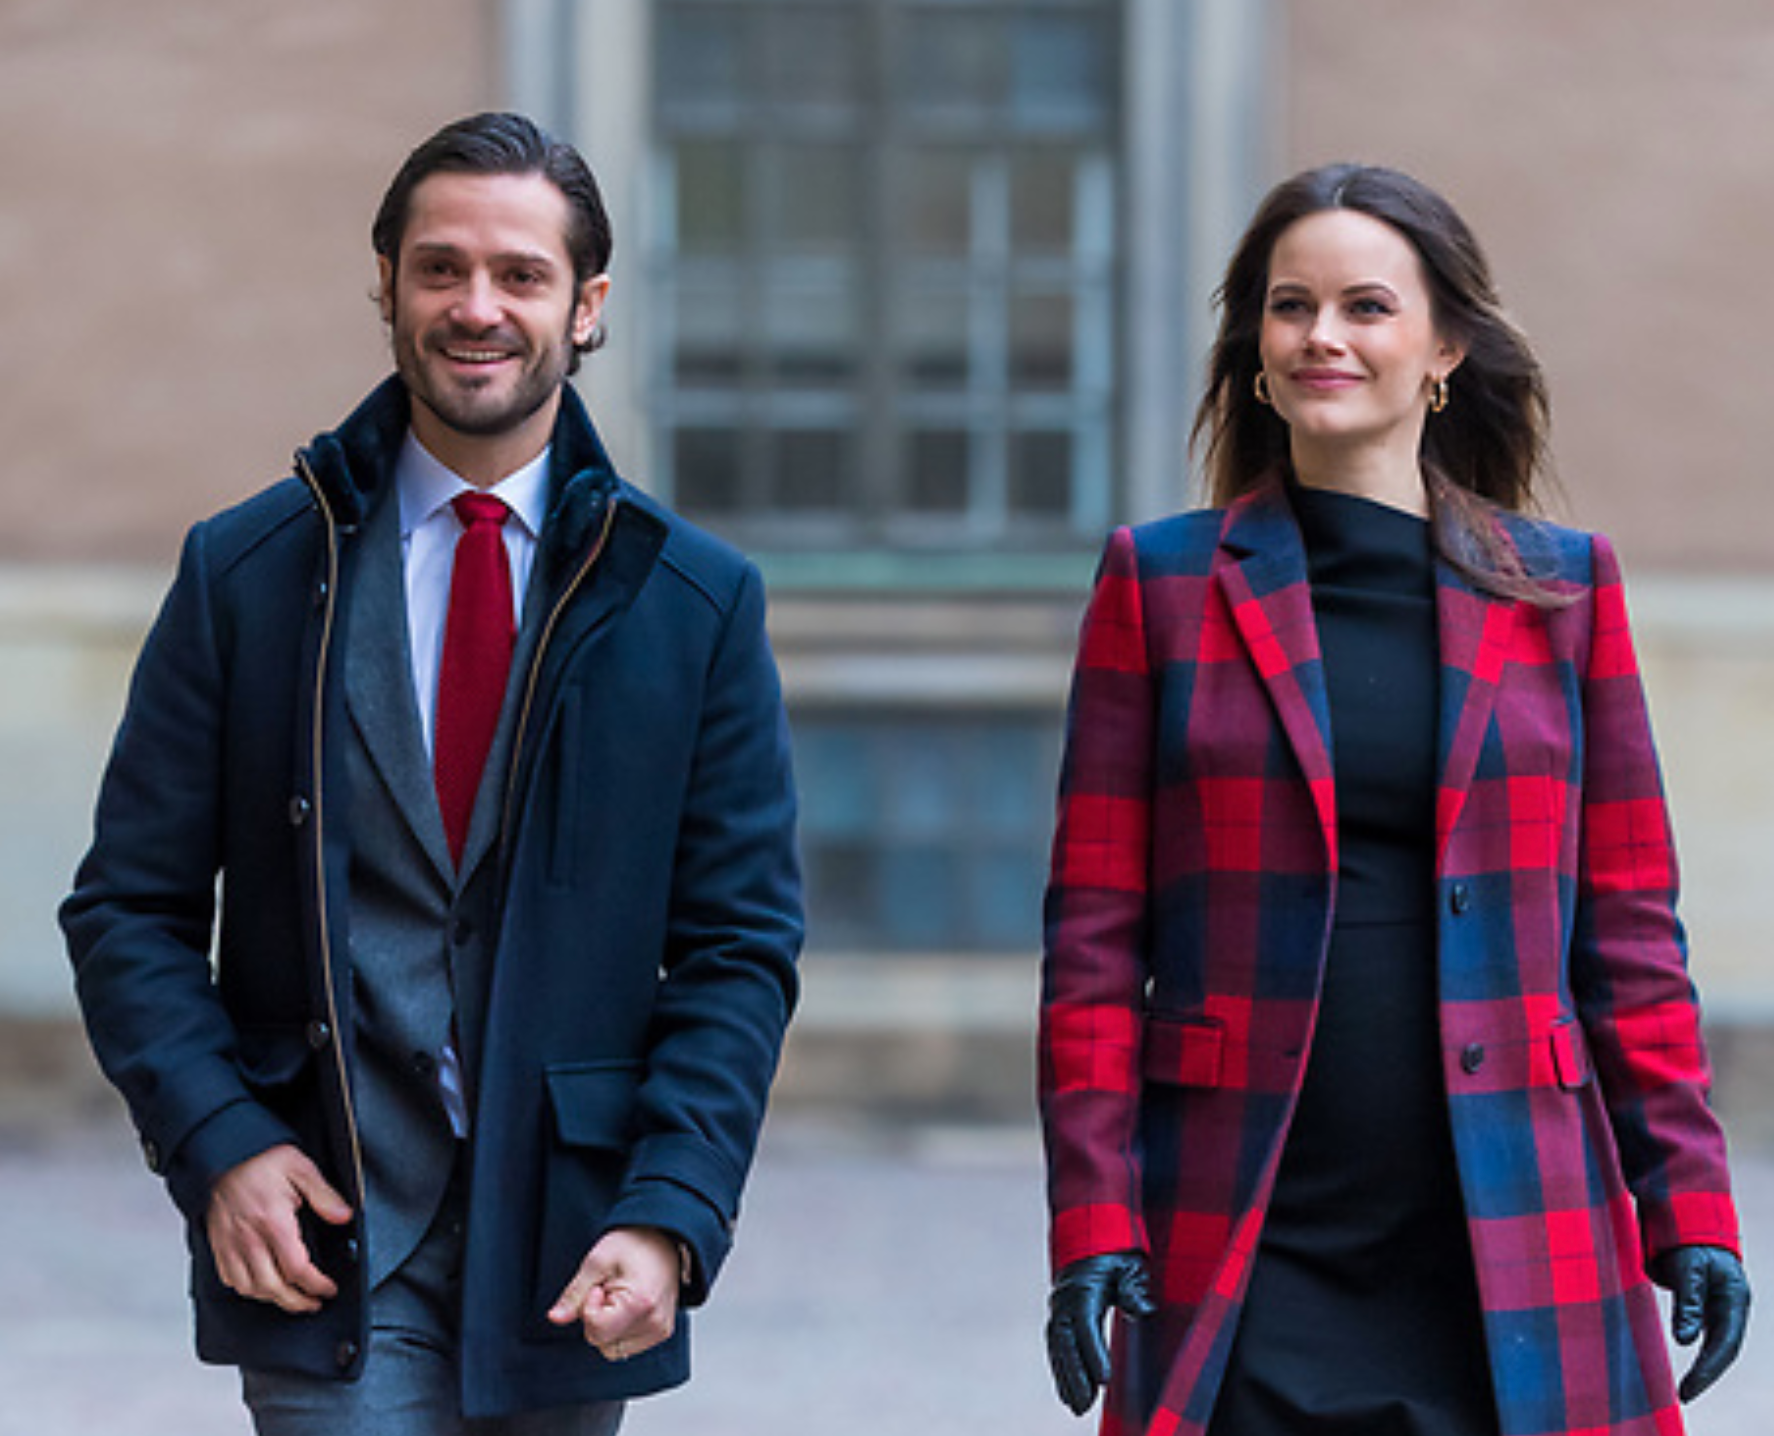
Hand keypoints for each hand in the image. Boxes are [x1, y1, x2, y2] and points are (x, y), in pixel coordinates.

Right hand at [206, 1143, 353, 1313]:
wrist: (224, 1153)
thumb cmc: (262, 1158)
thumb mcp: (301, 1167)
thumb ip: (324, 1195)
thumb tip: (345, 1216)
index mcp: (272, 1221)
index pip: (296, 1269)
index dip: (315, 1285)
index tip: (328, 1289)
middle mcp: (249, 1238)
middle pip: (273, 1287)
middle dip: (297, 1302)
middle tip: (314, 1303)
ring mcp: (230, 1244)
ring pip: (250, 1288)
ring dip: (273, 1299)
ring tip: (292, 1299)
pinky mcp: (218, 1245)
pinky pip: (229, 1279)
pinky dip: (247, 1290)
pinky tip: (262, 1287)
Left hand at [548, 1226, 682, 1362]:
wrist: (664, 1236)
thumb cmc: (634, 1242)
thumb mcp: (597, 1260)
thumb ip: (574, 1293)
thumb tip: (555, 1318)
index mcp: (640, 1305)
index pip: (595, 1331)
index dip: (589, 1306)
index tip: (599, 1286)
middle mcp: (655, 1323)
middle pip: (602, 1342)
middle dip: (596, 1317)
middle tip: (609, 1288)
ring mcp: (660, 1330)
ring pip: (612, 1348)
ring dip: (607, 1325)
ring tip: (620, 1295)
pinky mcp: (661, 1332)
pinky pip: (626, 1346)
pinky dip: (619, 1329)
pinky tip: (627, 1305)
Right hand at [1046, 1251, 1156, 1414]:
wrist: (1091, 1236)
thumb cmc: (1114, 1254)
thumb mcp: (1129, 1265)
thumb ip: (1132, 1288)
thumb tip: (1142, 1309)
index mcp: (1083, 1287)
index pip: (1085, 1324)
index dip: (1092, 1352)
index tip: (1104, 1379)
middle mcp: (1065, 1300)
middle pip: (1065, 1343)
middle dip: (1075, 1376)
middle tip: (1085, 1404)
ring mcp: (1058, 1309)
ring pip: (1057, 1349)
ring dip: (1066, 1379)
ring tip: (1077, 1406)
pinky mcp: (1059, 1318)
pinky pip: (1056, 1348)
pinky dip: (1061, 1370)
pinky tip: (1067, 1392)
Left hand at [1651, 1244, 1750, 1401]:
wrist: (1685, 1219)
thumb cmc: (1687, 1242)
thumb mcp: (1687, 1269)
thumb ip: (1688, 1303)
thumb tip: (1684, 1341)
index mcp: (1734, 1299)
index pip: (1725, 1343)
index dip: (1708, 1369)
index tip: (1689, 1389)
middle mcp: (1732, 1307)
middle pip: (1723, 1349)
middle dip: (1707, 1374)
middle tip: (1684, 1395)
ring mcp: (1721, 1307)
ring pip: (1716, 1345)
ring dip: (1704, 1367)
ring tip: (1685, 1389)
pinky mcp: (1707, 1305)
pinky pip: (1706, 1335)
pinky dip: (1698, 1352)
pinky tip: (1688, 1366)